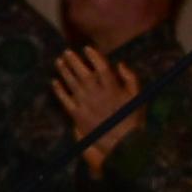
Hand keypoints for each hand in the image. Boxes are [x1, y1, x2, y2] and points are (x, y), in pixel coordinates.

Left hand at [53, 47, 144, 174]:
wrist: (122, 143)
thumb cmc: (132, 119)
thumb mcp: (138, 97)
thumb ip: (131, 79)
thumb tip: (121, 63)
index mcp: (113, 89)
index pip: (102, 68)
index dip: (94, 57)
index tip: (87, 48)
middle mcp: (98, 95)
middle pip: (83, 74)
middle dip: (74, 61)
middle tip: (66, 52)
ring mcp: (86, 104)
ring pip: (72, 84)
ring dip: (64, 71)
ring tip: (58, 61)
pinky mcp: (77, 115)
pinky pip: (65, 100)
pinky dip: (59, 90)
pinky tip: (54, 82)